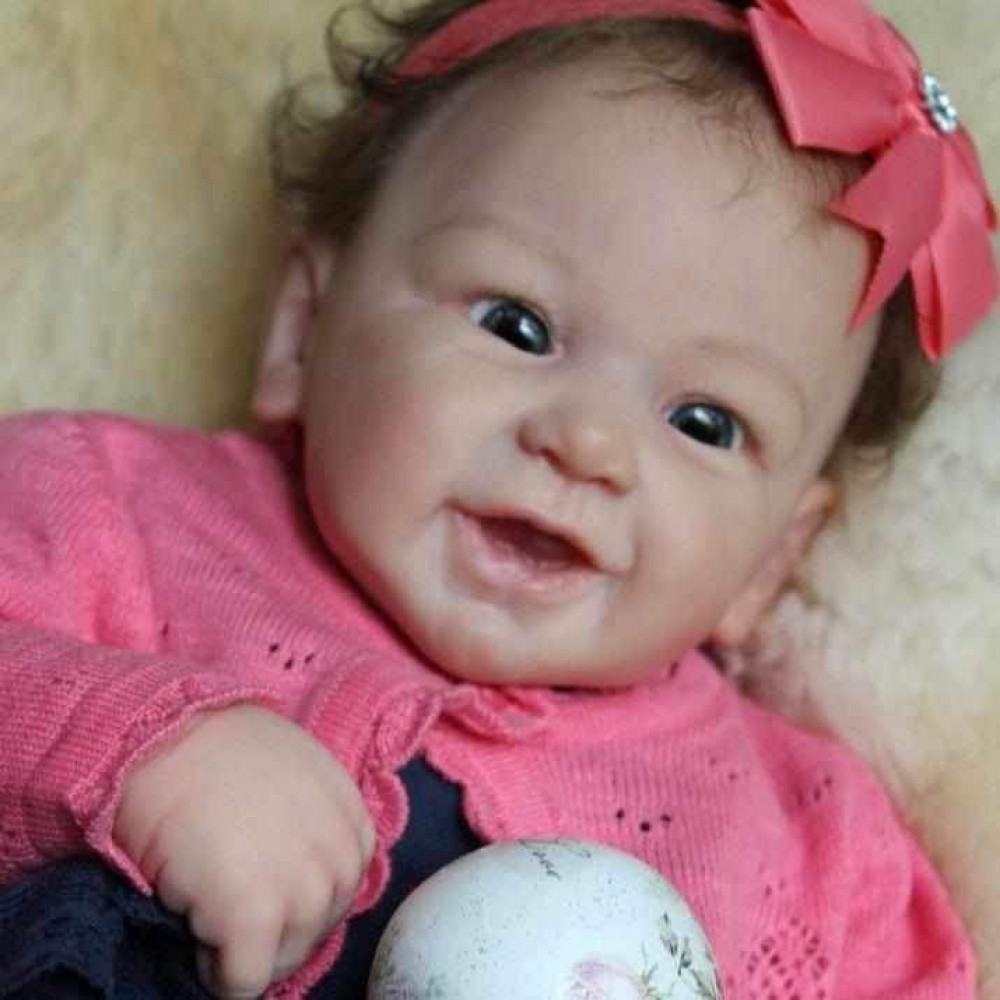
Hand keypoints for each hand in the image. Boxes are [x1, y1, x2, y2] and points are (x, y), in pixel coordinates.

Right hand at [114, 704, 374, 998]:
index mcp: (352, 821)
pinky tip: (193, 924)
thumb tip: (298, 869)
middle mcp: (340, 857)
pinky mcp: (256, 916)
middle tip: (225, 888)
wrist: (165, 738)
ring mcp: (303, 889)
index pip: (339, 890)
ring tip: (208, 898)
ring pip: (283, 960)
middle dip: (272, 924)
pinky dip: (215, 973)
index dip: (294, 892)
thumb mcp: (297, 775)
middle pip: (314, 929)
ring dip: (244, 947)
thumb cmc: (218, 752)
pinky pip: (243, 981)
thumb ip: (315, 824)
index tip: (257, 875)